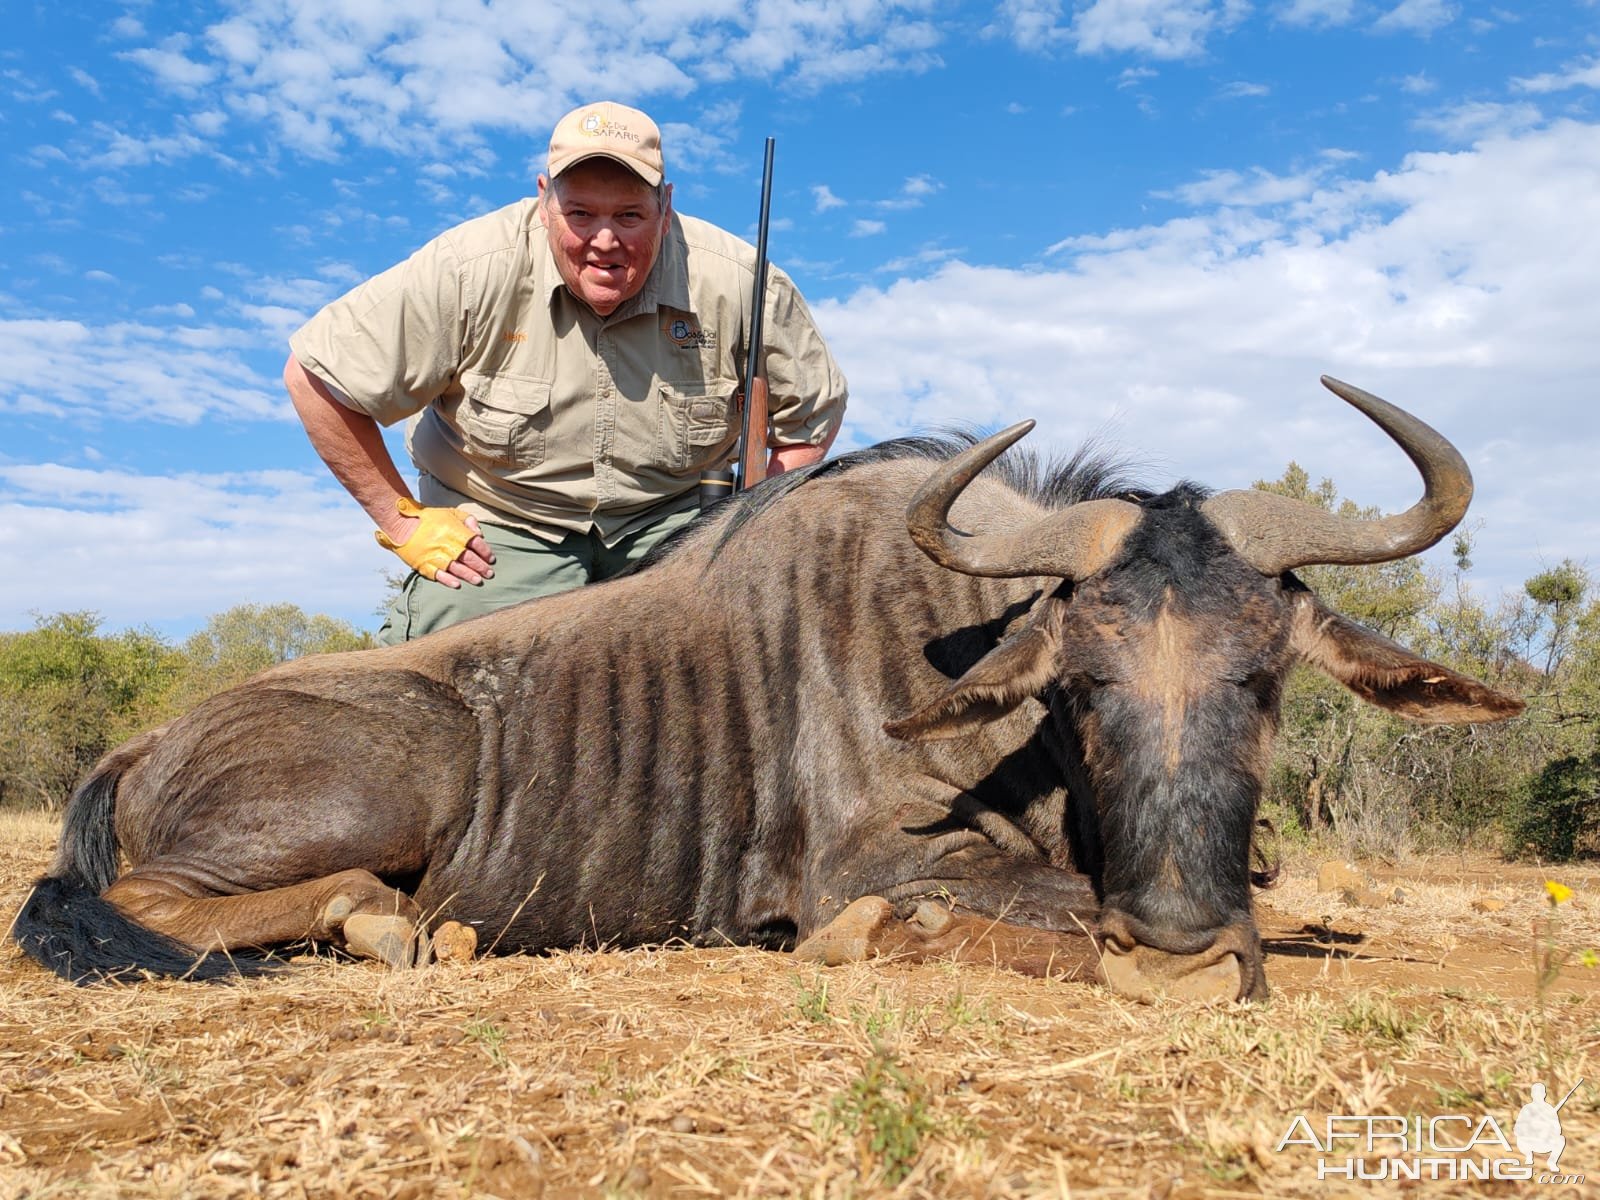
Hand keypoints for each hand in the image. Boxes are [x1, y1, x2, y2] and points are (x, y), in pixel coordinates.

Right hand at [375, 498, 495, 587]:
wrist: (401, 523)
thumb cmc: (428, 518)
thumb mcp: (450, 513)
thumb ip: (467, 521)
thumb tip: (480, 534)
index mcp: (453, 530)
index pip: (474, 542)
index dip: (485, 551)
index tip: (491, 559)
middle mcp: (445, 543)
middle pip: (467, 557)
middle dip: (480, 566)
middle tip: (489, 574)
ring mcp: (433, 555)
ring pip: (455, 567)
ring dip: (468, 575)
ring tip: (478, 581)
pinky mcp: (423, 564)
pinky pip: (437, 574)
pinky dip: (447, 580)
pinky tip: (457, 584)